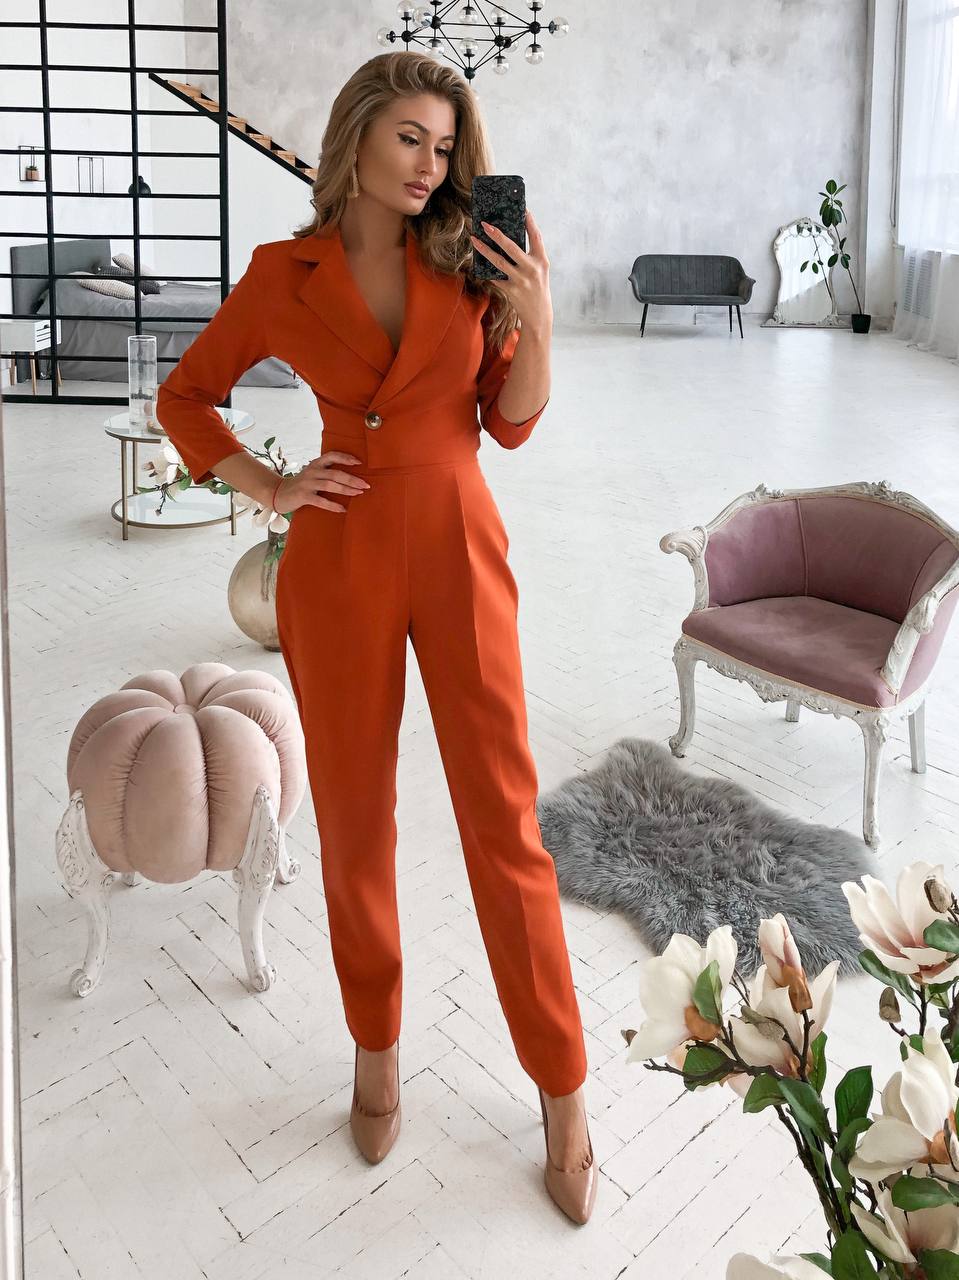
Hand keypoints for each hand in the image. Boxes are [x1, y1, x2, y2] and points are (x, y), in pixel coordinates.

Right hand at [274, 451, 369, 513]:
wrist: (279, 494)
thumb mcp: (313, 474)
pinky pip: (321, 501)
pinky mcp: (303, 496)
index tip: (359, 462)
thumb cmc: (301, 485)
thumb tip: (350, 477)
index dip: (345, 458)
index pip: (332, 456)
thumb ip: (326, 473)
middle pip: (335, 473)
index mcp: (315, 464)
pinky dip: (333, 505)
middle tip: (366, 485)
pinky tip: (343, 509)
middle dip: (352, 479)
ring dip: (346, 489)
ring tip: (358, 493)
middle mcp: (312, 471)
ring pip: (330, 485)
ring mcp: (307, 484)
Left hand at [470, 208, 552, 333]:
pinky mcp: (511, 291)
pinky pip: (495, 277)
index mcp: (542, 261)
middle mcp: (532, 269)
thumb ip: (529, 256)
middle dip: (497, 234)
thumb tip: (508, 239)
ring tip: (474, 239)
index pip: (536, 237)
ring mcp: (521, 281)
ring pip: (499, 262)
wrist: (539, 315)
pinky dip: (486, 270)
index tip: (523, 209)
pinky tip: (478, 262)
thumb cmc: (538, 288)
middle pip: (512, 247)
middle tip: (485, 224)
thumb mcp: (539, 270)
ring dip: (484, 250)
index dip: (530, 222)